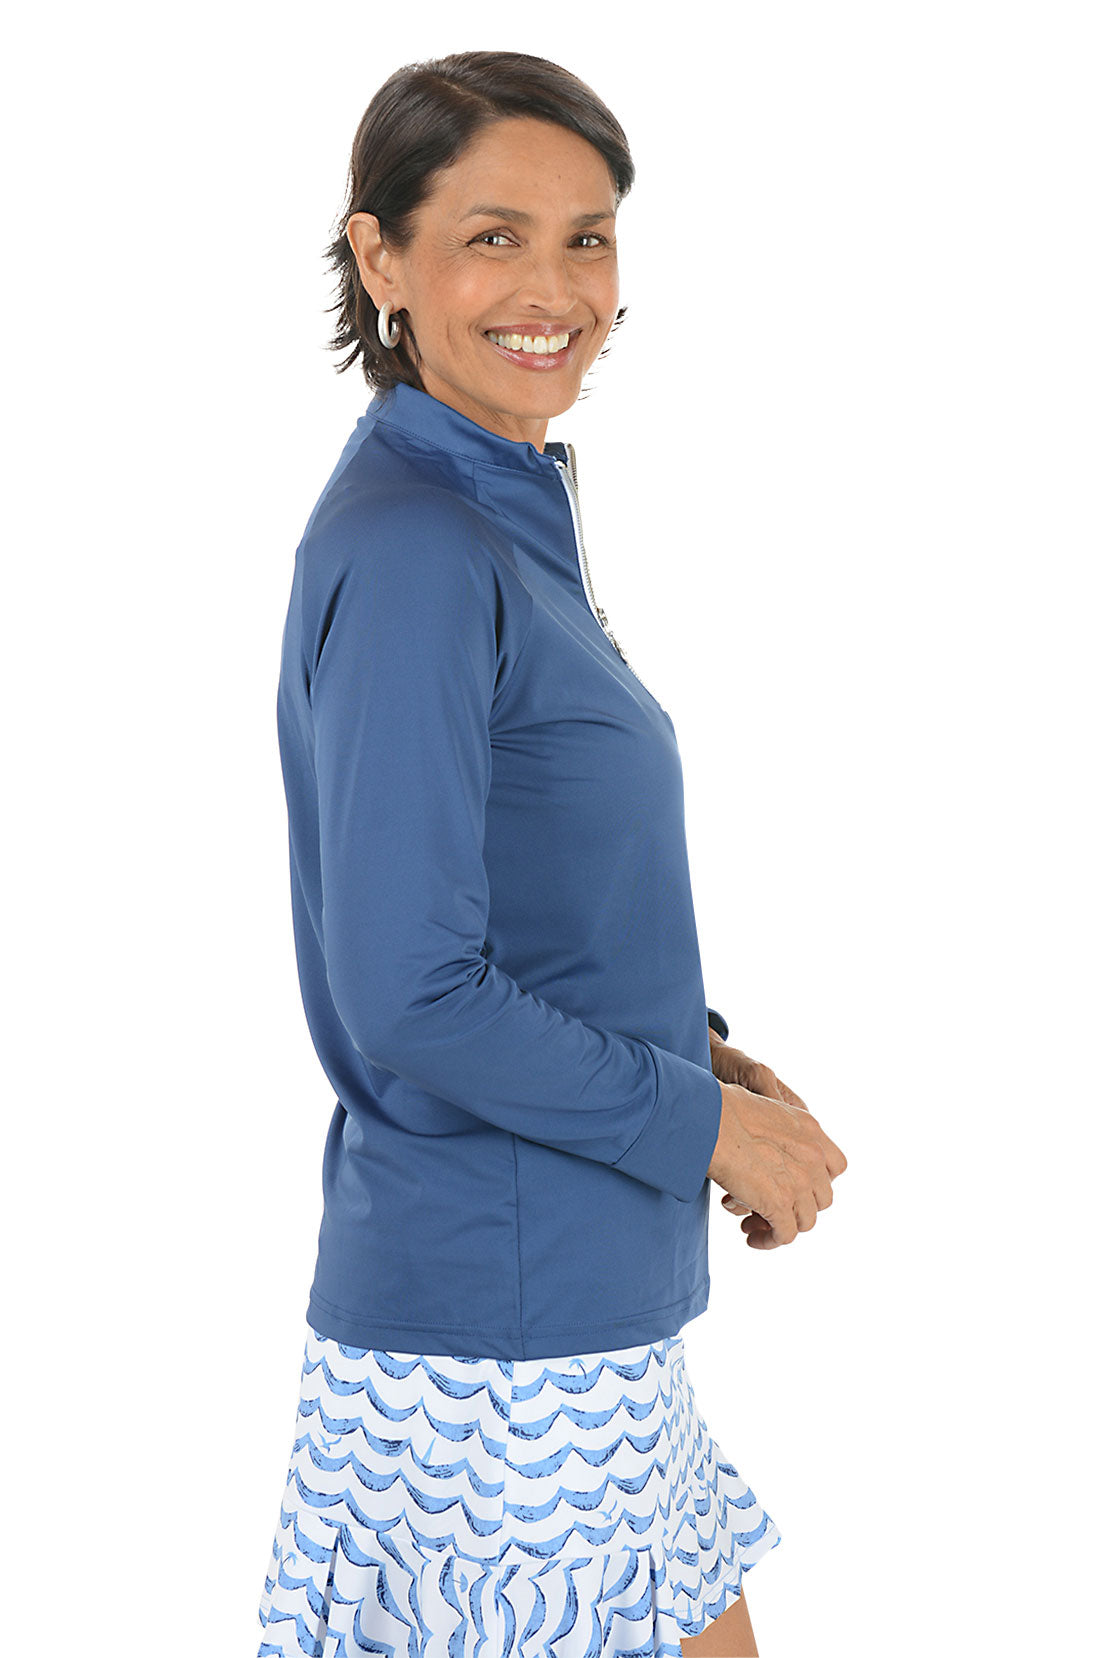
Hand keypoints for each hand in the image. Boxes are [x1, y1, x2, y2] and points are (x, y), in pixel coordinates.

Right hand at [706, 1044, 846, 1248]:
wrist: (708, 1120)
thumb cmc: (720, 1107)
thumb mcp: (762, 1107)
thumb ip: (773, 1129)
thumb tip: (757, 1141)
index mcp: (809, 1130)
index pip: (834, 1166)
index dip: (815, 1182)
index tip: (793, 1186)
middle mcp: (812, 1156)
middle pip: (821, 1197)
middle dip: (797, 1206)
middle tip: (769, 1207)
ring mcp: (799, 1182)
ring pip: (806, 1220)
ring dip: (781, 1225)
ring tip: (752, 1224)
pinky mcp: (779, 1204)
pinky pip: (784, 1235)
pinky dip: (769, 1240)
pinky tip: (751, 1238)